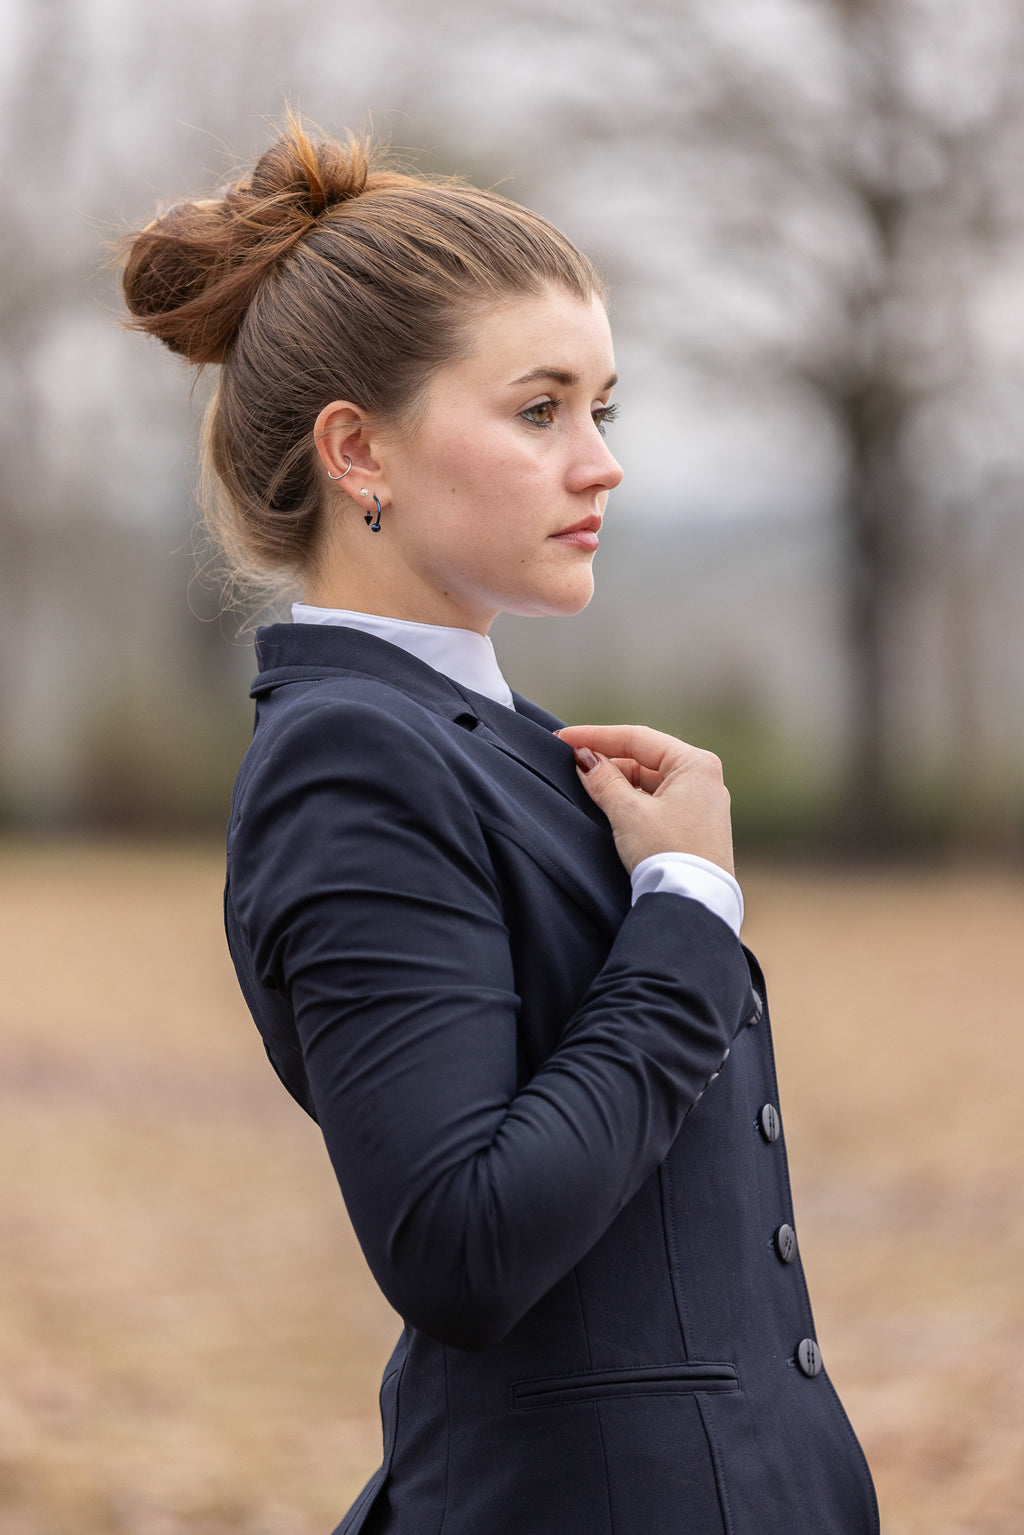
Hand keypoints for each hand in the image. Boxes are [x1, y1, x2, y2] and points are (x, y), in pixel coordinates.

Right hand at [555, 724, 734, 877]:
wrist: (694, 904)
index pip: (637, 738)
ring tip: (586, 784)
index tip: (564, 739)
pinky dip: (633, 800)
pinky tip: (610, 805)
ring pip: (650, 781)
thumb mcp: (628, 813)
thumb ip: (603, 781)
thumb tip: (585, 760)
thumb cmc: (668, 854)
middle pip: (645, 758)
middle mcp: (704, 779)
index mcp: (695, 765)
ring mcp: (702, 804)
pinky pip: (658, 802)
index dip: (596, 737)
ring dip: (619, 782)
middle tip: (571, 762)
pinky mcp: (696, 828)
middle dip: (607, 760)